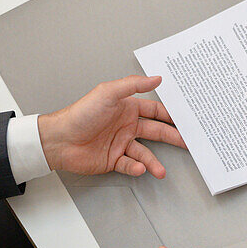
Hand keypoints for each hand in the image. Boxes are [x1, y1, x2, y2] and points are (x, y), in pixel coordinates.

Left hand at [38, 75, 186, 177]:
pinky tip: (139, 168)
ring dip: (154, 162)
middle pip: (156, 132)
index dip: (170, 115)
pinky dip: (136, 168)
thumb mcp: (108, 93)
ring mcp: (120, 143)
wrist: (59, 140)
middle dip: (172, 138)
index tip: (185, 120)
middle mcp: (126, 125)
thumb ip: (133, 85)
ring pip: (145, 153)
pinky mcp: (113, 160)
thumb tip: (155, 78)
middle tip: (187, 143)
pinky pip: (130, 165)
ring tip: (161, 170)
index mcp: (127, 108)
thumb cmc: (80, 114)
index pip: (155, 110)